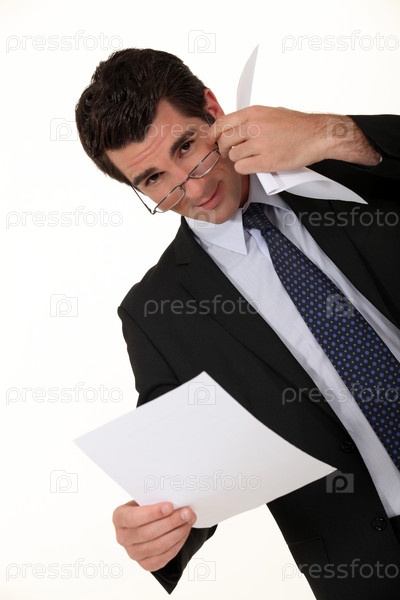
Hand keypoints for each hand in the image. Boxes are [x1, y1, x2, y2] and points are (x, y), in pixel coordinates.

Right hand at [112, 500, 196, 570]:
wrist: (147, 523)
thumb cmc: (147, 506)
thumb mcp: (145, 499)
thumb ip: (155, 499)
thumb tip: (176, 499)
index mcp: (119, 517)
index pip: (133, 518)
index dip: (152, 513)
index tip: (170, 506)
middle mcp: (123, 537)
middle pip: (147, 533)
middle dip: (170, 522)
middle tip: (187, 513)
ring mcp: (133, 553)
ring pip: (157, 546)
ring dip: (177, 533)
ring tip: (189, 521)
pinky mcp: (145, 564)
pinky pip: (163, 557)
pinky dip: (177, 544)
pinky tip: (184, 532)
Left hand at [208, 106, 380, 172]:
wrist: (316, 135)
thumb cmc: (296, 125)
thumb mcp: (270, 112)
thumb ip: (250, 119)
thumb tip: (231, 127)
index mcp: (253, 113)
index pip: (221, 124)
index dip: (212, 135)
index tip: (211, 141)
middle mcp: (254, 127)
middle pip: (224, 141)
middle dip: (223, 149)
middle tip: (229, 152)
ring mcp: (260, 144)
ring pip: (233, 156)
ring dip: (238, 159)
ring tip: (251, 156)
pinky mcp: (266, 161)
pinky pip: (242, 168)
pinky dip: (246, 168)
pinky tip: (255, 164)